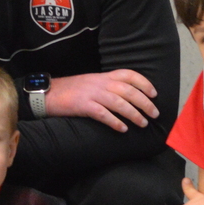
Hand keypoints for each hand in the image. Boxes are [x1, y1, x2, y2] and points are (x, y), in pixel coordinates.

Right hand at [45, 70, 159, 131]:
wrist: (49, 93)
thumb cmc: (72, 90)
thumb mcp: (92, 83)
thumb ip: (108, 86)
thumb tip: (128, 96)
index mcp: (104, 76)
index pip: (129, 75)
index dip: (144, 83)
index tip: (154, 93)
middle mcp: (100, 83)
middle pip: (128, 91)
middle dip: (145, 102)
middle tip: (155, 114)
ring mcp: (92, 94)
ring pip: (119, 103)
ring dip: (134, 114)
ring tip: (143, 123)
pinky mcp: (84, 106)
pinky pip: (103, 114)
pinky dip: (115, 122)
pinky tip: (123, 129)